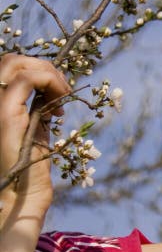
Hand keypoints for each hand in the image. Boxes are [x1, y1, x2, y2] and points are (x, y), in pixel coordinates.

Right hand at [0, 53, 69, 223]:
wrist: (23, 192)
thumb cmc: (30, 164)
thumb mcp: (34, 126)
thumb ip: (36, 106)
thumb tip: (51, 88)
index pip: (8, 67)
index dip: (36, 69)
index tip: (58, 91)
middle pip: (11, 59)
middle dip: (44, 66)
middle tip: (63, 89)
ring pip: (17, 63)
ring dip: (49, 73)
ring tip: (64, 94)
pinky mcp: (6, 114)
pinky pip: (28, 80)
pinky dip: (51, 82)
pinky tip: (62, 100)